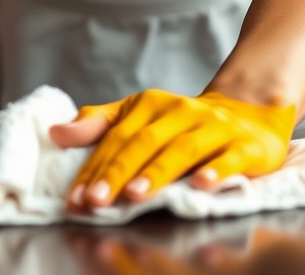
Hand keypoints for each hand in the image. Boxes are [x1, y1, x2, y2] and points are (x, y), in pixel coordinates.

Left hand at [48, 88, 294, 209]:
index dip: (95, 167)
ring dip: (158, 172)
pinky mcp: (244, 146)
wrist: (248, 111)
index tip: (76, 197)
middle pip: (146, 142)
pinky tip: (201, 185)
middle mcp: (182, 111)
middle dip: (118, 172)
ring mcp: (215, 127)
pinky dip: (216, 171)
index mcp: (152, 104)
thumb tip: (55, 132)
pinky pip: (229, 158)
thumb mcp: (138, 116)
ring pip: (183, 149)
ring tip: (135, 195)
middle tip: (97, 200)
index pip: (118, 137)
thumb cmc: (181, 123)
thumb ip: (98, 124)